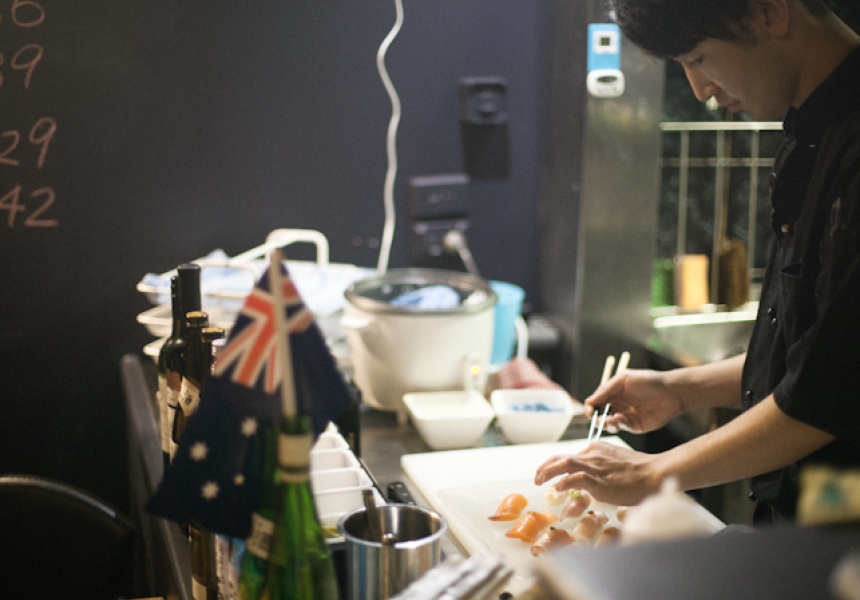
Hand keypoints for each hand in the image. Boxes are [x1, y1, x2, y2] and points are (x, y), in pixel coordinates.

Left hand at [533, 442, 662, 506]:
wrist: (655, 473)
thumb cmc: (640, 471)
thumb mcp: (615, 463)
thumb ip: (600, 469)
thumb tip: (587, 483)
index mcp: (596, 449)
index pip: (570, 456)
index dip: (555, 466)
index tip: (549, 474)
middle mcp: (592, 454)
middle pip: (561, 457)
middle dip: (544, 467)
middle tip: (536, 477)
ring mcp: (595, 466)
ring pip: (564, 464)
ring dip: (547, 472)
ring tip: (539, 481)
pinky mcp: (599, 480)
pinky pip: (575, 479)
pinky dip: (564, 483)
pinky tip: (557, 489)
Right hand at [584, 369, 684, 433]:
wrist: (670, 392)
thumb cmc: (647, 381)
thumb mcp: (623, 379)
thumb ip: (605, 390)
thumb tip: (589, 401)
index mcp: (613, 394)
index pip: (595, 403)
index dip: (590, 407)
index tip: (590, 410)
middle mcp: (617, 406)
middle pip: (600, 415)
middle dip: (596, 418)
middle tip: (598, 418)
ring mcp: (626, 417)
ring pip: (609, 424)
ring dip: (606, 423)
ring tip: (609, 419)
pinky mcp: (635, 426)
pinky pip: (622, 427)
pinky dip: (618, 424)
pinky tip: (620, 418)